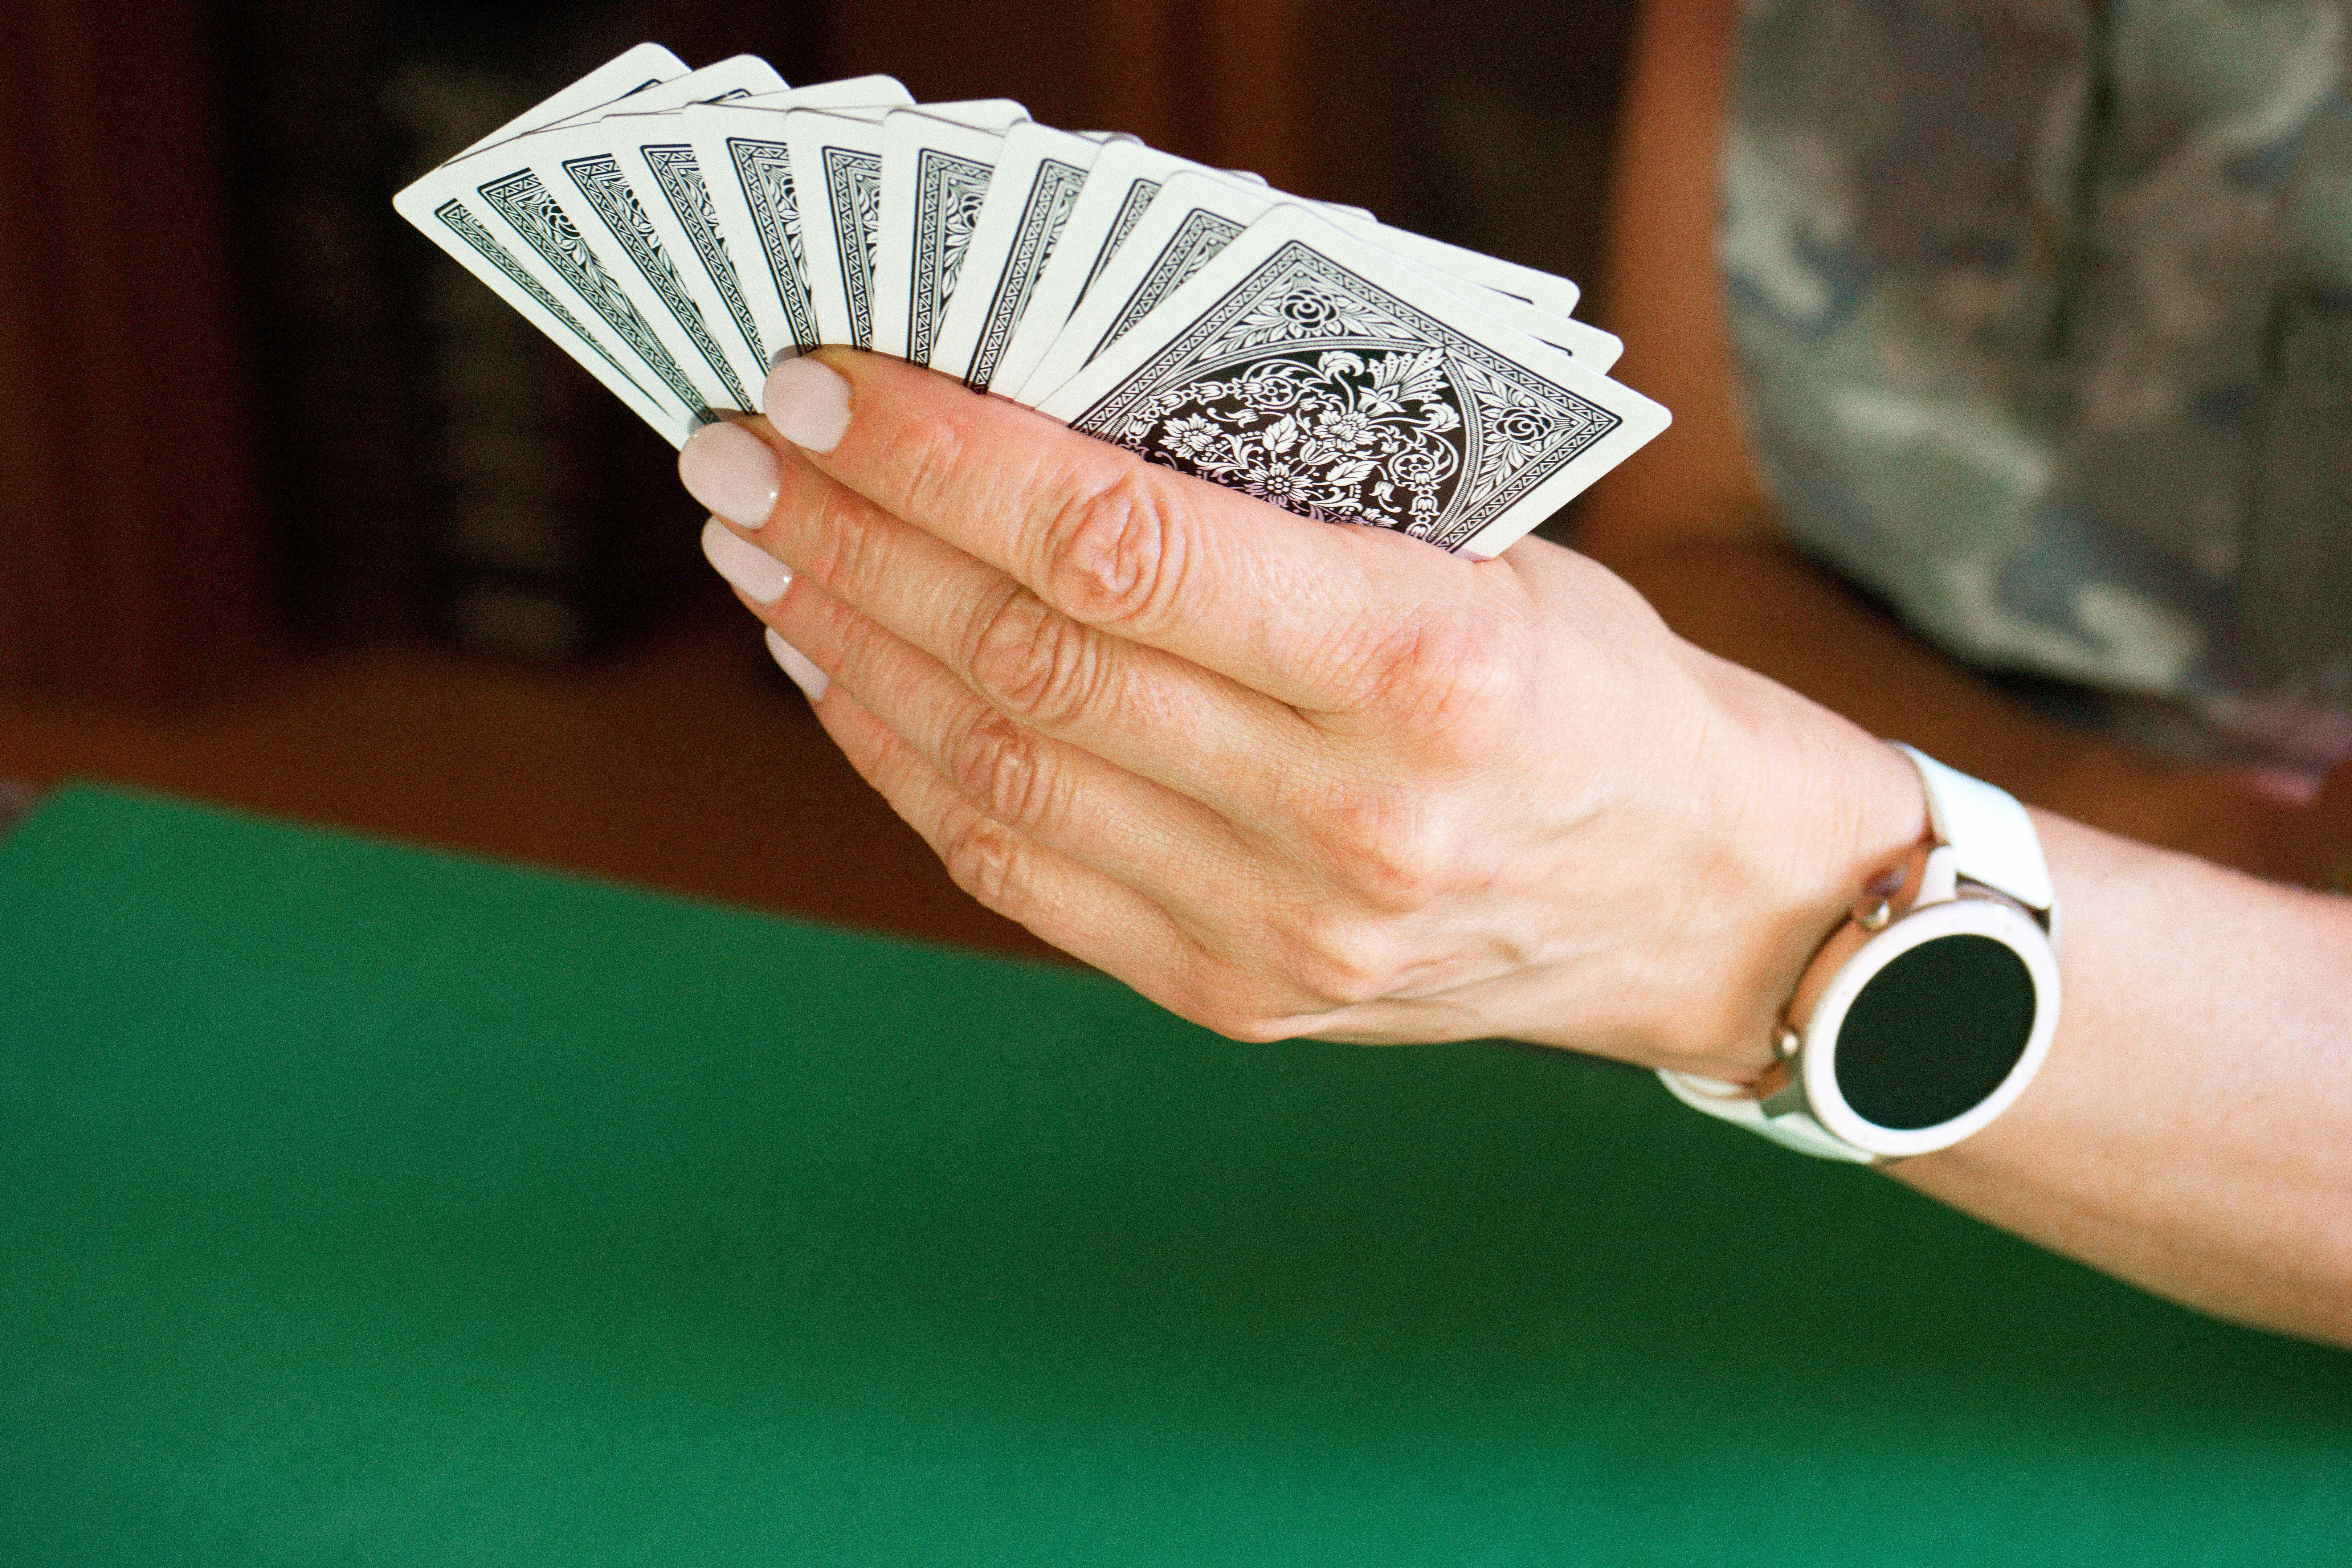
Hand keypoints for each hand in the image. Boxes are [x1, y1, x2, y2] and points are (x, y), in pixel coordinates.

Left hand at [680, 351, 1928, 1076]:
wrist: (1698, 900)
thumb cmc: (1596, 687)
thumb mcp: (1489, 552)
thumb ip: (1280, 511)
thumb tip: (1035, 421)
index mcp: (1428, 672)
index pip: (1121, 546)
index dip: (948, 461)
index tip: (831, 385)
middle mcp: (1346, 820)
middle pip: (1027, 657)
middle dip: (856, 540)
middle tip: (743, 451)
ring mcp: (1280, 930)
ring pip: (994, 772)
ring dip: (849, 650)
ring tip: (764, 550)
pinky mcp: (1232, 993)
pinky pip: (1017, 870)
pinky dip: (908, 767)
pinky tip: (845, 676)